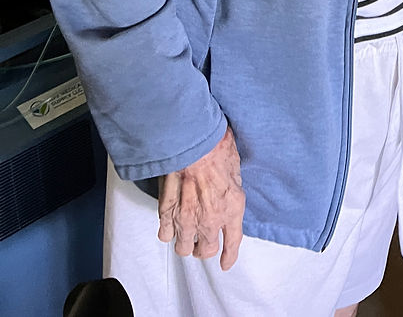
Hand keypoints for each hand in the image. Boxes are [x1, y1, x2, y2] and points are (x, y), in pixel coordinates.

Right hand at [157, 126, 244, 269]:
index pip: (233, 242)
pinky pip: (166, 235)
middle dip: (204, 248)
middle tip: (202, 242)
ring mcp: (187, 219)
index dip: (229, 256)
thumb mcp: (236, 167)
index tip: (226, 262)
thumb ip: (232, 187)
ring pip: (184, 247)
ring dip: (185, 242)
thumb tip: (228, 191)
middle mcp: (210, 219)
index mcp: (232, 207)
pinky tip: (170, 224)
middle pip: (205, 250)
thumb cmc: (216, 147)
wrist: (191, 141)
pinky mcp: (167, 213)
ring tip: (186, 234)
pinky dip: (168, 231)